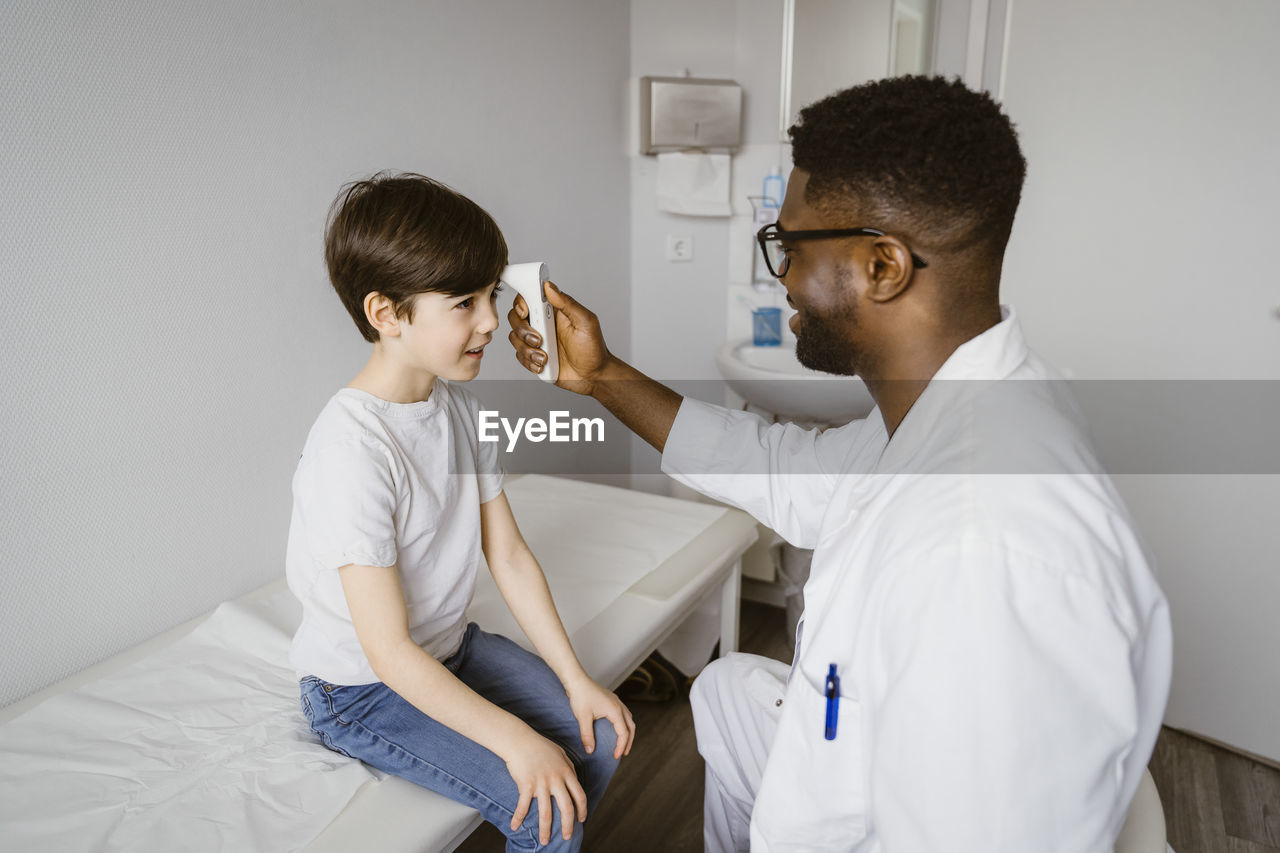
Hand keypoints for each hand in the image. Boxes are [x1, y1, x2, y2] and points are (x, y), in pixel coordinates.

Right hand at [504, 728, 588, 844]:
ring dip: (545, 829)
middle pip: (567, 808)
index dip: (582, 810)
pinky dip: (518, 818)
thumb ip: (568, 766)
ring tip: (545, 841)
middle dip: (567, 826)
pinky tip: (515, 827)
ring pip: (546, 812)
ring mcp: (541, 783)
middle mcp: (556, 780)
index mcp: (566, 772)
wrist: (519, 740)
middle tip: (566, 837)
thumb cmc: (539, 745)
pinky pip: (523, 806)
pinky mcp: (526, 785)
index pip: (579, 795)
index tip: (581, 820)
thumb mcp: (560, 753)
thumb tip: (574, 777)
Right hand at [507, 281, 611, 393]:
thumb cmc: (593, 349)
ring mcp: (536, 341)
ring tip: (545, 357)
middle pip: (515, 318)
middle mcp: (541, 324)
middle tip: (539, 341)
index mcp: (552, 311)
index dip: (521, 304)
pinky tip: (543, 364)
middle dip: (523, 331)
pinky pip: (519, 356)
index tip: (526, 313)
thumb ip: (567, 303)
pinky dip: (529, 362)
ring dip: (527, 350)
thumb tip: (550, 286)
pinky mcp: (533, 357)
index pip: (528, 298)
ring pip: (515, 338)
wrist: (592, 376)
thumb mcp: (585, 322)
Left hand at [565, 675, 635, 759]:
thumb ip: (587, 735)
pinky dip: (624, 724)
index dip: (621, 746)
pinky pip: (623, 714)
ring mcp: (616, 701)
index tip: (616, 756)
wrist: (577, 680)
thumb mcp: (583, 718)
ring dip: (628, 732)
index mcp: (615, 710)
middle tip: (623, 753)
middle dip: (628, 741)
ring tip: (622, 743)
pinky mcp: (612, 699)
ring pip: (628, 719)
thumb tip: (590, 751)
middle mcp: (619, 705)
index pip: (624, 733)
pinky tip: (616, 728)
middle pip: (631, 726)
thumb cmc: (580, 696)